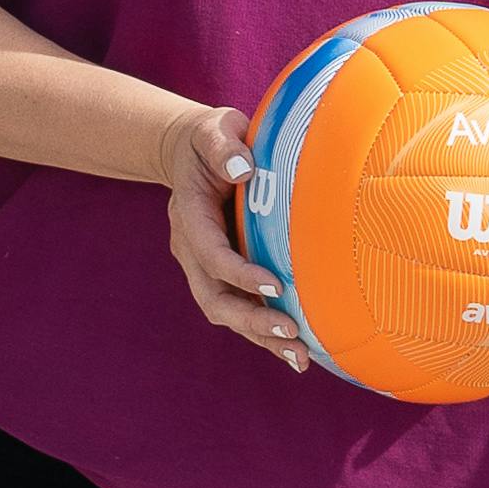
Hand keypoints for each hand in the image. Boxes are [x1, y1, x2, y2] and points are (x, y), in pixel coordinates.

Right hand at [156, 98, 307, 364]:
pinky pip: (240, 309)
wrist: (190, 154)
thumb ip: (224, 146)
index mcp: (190, 217)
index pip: (211, 253)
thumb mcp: (213, 130)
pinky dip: (264, 333)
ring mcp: (205, 266)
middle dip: (252, 321)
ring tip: (298, 358)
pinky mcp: (222, 275)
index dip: (239, 272)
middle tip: (290, 333)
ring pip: (227, 312)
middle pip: (215, 298)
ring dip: (260, 337)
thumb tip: (243, 170)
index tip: (275, 284)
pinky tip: (294, 350)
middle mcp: (192, 249)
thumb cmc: (210, 139)